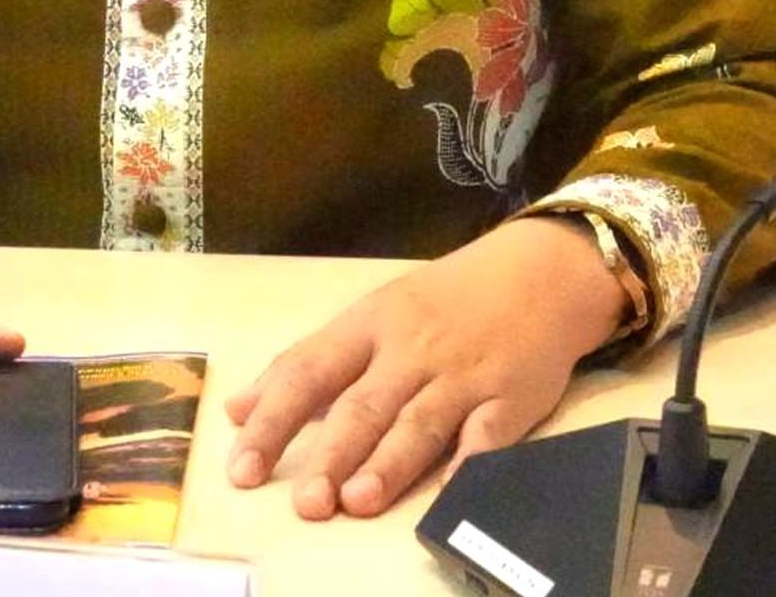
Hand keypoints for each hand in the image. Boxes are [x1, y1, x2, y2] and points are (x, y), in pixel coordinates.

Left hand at [224, 217, 627, 520]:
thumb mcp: (372, 315)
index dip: (274, 417)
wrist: (538, 273)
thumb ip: (310, 363)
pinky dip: (463, 467)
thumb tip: (238, 408)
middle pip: (362, 403)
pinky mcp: (509, 400)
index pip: (309, 369)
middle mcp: (410, 349)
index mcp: (369, 323)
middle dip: (331, 453)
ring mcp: (461, 376)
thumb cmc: (443, 301)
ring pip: (417, 423)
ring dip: (387, 464)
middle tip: (303, 502)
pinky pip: (483, 439)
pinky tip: (443, 495)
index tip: (241, 465)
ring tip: (356, 500)